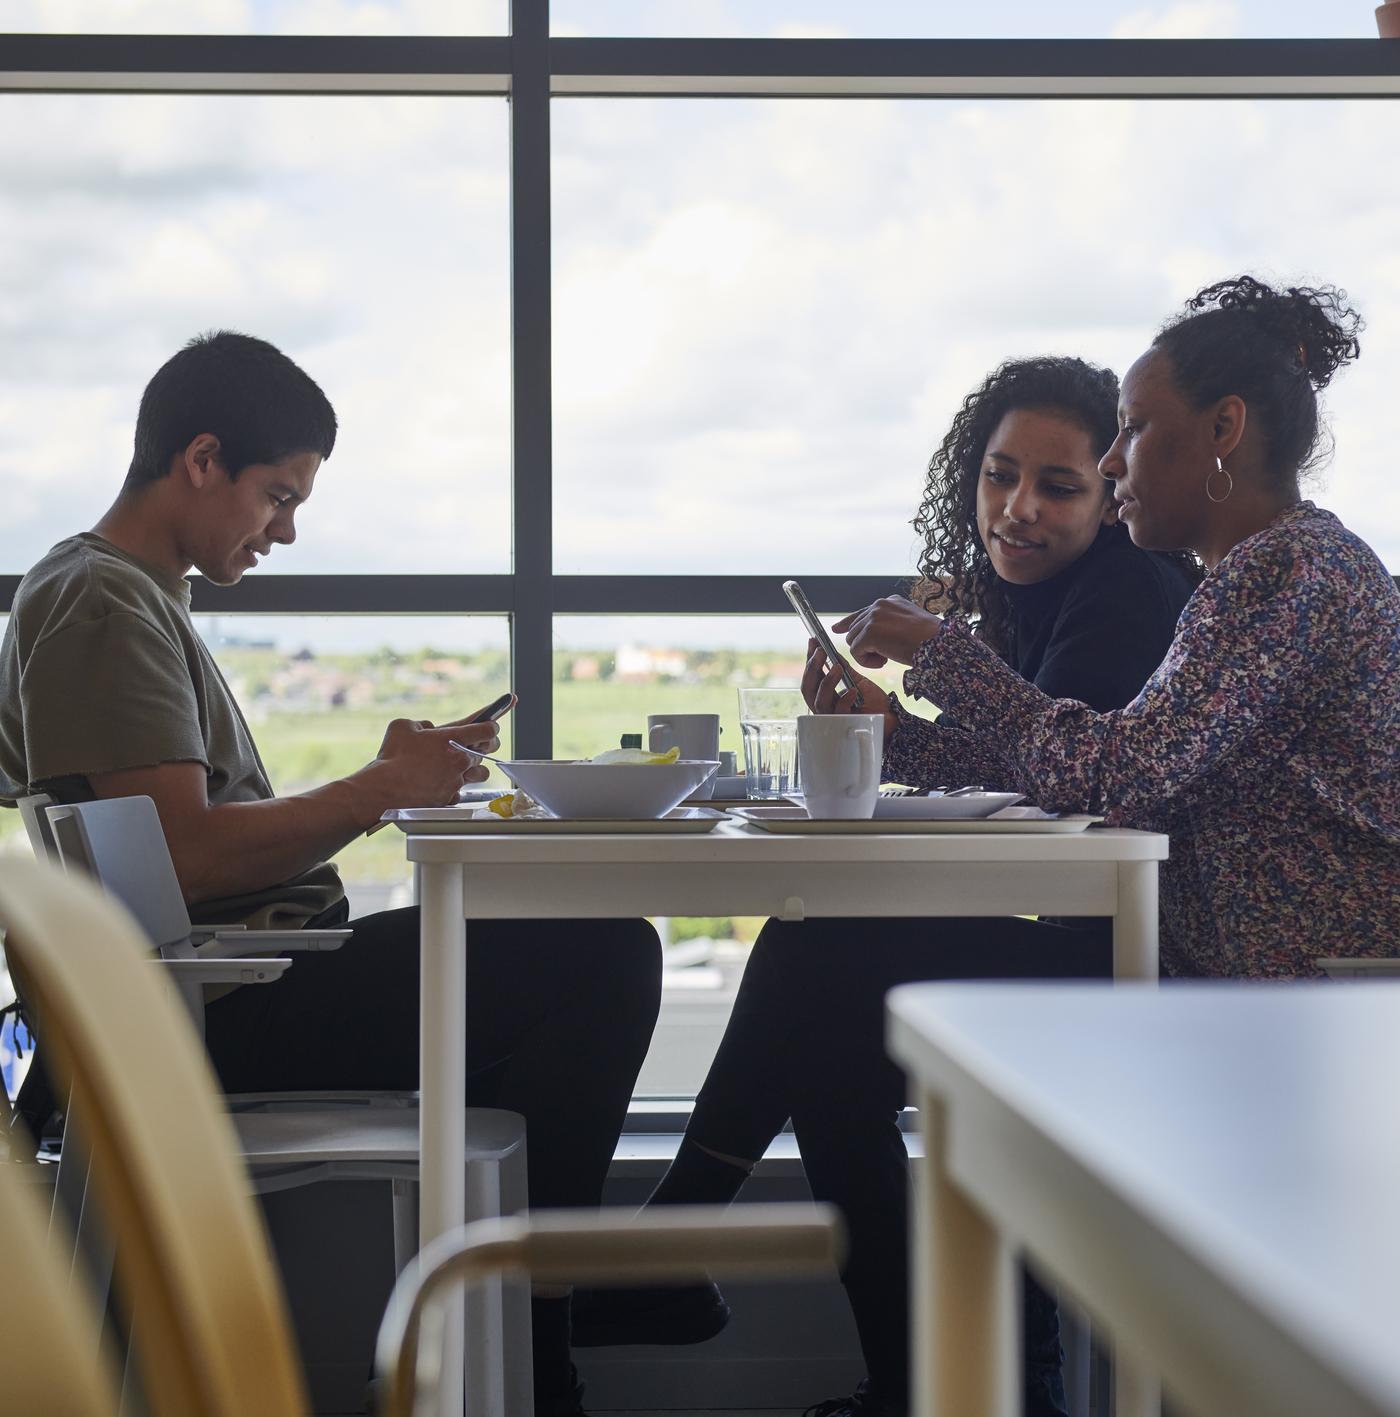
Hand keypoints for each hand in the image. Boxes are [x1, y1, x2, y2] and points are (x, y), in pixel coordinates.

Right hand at [371, 715, 499, 807]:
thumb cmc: (392, 757)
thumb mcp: (402, 726)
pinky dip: (455, 786)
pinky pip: (461, 790)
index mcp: (452, 739)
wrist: (384, 789)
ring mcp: (457, 780)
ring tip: (462, 766)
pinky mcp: (450, 797)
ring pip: (480, 773)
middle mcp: (460, 760)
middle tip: (478, 744)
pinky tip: (443, 783)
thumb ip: (421, 724)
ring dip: (475, 768)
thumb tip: (427, 729)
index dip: (491, 726)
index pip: (487, 729)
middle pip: (487, 751)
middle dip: (484, 746)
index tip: (491, 725)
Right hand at [801, 640, 897, 739]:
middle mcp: (825, 706)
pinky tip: (853, 690)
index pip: (810, 677)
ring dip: (827, 682)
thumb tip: (831, 651)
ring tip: (838, 667)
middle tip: (821, 651)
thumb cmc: (872, 701)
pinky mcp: (845, 724)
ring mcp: (833, 717)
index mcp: (825, 695)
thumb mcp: (857, 680)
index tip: (813, 642)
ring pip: (820, 701)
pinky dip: (845, 699)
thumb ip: (843, 669)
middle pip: (807, 689)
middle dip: (812, 669)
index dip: (809, 660)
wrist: (890, 715)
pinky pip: (839, 711)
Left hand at [832, 597, 942, 669]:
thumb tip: (866, 634)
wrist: (939, 644)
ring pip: (853, 641)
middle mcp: (879, 605)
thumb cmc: (930, 640)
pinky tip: (884, 661)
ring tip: (888, 657)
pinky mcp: (869, 633)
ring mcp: (873, 618)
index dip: (849, 622)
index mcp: (890, 602)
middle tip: (887, 654)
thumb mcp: (908, 625)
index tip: (837, 629)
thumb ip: (887, 624)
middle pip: (855, 629)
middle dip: (866, 645)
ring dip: (867, 654)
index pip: (862, 612)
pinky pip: (855, 652)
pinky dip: (867, 662)